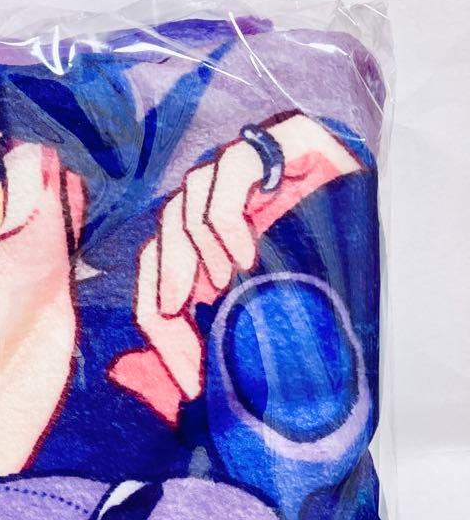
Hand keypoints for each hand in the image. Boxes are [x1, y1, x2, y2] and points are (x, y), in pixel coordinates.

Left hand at [112, 113, 362, 422]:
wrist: (383, 265)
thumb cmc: (318, 305)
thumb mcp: (246, 330)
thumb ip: (192, 347)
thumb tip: (137, 375)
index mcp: (212, 236)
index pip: (158, 253)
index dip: (153, 287)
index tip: (166, 320)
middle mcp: (228, 198)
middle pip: (169, 220)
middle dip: (171, 267)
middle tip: (188, 304)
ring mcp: (257, 168)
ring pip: (193, 191)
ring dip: (201, 243)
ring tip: (228, 280)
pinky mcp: (291, 143)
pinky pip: (234, 168)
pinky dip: (230, 216)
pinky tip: (247, 255)